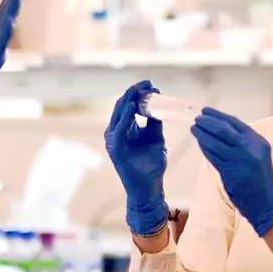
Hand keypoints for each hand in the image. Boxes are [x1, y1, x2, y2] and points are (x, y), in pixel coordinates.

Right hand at [104, 81, 168, 235]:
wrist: (149, 188)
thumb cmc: (152, 165)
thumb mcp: (156, 138)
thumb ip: (154, 122)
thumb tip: (159, 104)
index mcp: (126, 128)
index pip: (129, 105)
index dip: (138, 93)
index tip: (151, 84)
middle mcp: (117, 132)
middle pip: (122, 106)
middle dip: (134, 93)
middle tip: (146, 83)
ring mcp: (114, 140)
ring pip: (118, 114)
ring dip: (128, 100)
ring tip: (139, 90)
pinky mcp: (114, 148)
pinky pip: (118, 128)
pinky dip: (125, 115)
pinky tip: (133, 106)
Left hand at [192, 107, 272, 236]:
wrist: (265, 200)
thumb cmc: (260, 176)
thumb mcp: (257, 153)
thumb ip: (242, 141)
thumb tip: (219, 128)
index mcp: (257, 140)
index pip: (235, 122)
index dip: (219, 115)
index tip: (206, 111)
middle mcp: (249, 147)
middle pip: (224, 129)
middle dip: (208, 122)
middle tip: (197, 119)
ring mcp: (238, 158)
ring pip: (215, 142)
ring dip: (202, 134)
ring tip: (194, 128)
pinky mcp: (229, 170)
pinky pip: (213, 156)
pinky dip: (204, 148)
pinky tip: (200, 143)